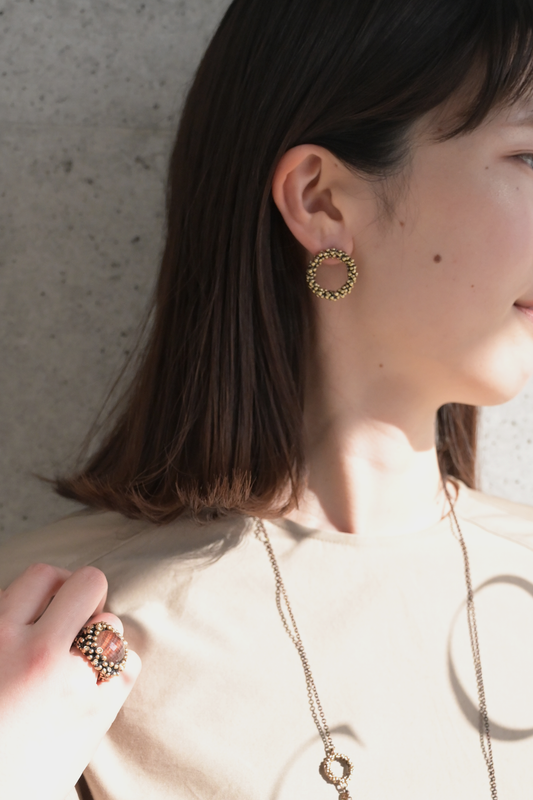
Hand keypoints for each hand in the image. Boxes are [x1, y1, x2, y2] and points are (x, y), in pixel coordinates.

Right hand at [0, 563, 141, 799]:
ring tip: (79, 667)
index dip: (54, 586)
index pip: (43, 575)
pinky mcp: (99, 711)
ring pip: (112, 623)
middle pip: (90, 583)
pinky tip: (95, 688)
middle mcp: (35, 652)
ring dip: (103, 639)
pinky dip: (118, 672)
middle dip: (88, 599)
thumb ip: (10, 625)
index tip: (53, 606)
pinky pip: (129, 663)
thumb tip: (46, 601)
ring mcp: (71, 681)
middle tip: (76, 626)